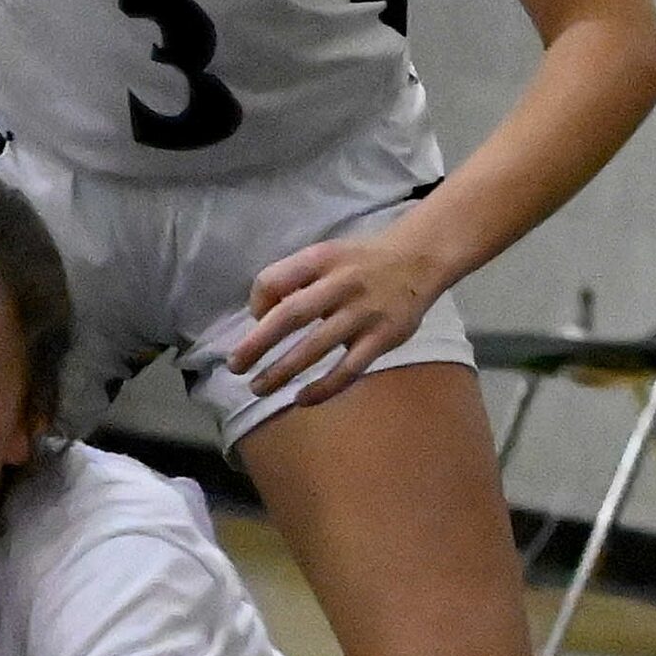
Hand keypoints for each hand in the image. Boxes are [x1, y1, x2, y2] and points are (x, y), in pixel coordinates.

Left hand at [227, 229, 450, 406]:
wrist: (419, 258)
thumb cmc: (358, 263)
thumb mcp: (325, 256)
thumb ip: (293, 280)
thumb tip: (259, 318)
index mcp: (321, 259)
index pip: (275, 279)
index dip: (257, 301)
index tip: (255, 320)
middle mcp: (341, 283)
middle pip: (291, 315)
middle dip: (258, 344)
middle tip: (235, 366)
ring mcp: (363, 311)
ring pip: (316, 346)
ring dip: (282, 371)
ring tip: (258, 388)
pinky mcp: (383, 336)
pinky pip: (349, 368)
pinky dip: (324, 387)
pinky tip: (302, 400)